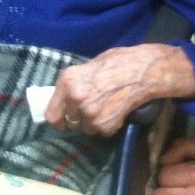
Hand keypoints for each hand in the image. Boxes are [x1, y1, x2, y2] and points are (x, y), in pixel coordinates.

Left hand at [44, 44, 194, 137]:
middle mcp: (75, 99)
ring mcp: (90, 114)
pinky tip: (117, 111)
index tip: (64, 121)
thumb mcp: (89, 66)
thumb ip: (75, 83)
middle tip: (93, 108)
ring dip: (94, 122)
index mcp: (68, 82)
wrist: (143, 71)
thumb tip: (66, 98)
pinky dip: (109, 125)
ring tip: (107, 107)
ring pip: (86, 129)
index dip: (58, 120)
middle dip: (80, 118)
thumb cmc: (118, 62)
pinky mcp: (105, 125)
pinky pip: (102, 131)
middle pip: (71, 123)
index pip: (51, 115)